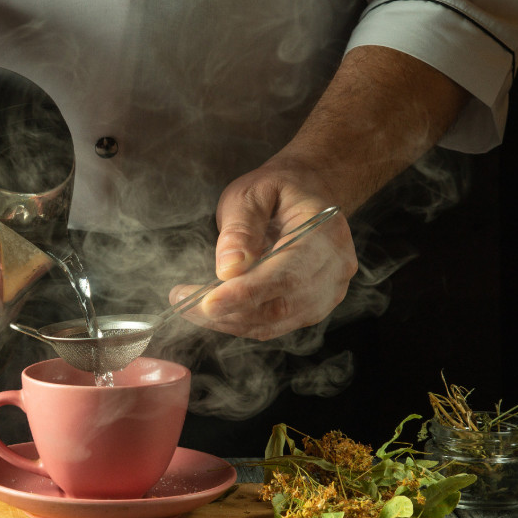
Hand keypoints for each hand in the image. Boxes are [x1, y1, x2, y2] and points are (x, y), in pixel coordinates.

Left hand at [168, 154, 357, 340]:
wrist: (308, 194)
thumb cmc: (279, 191)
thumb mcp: (252, 193)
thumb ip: (241, 228)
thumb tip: (229, 268)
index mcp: (325, 232)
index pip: (286, 274)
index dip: (245, 293)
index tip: (206, 302)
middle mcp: (334, 268)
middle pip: (279, 306)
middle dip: (227, 311)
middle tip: (184, 303)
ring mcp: (327, 293)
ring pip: (273, 323)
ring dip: (228, 321)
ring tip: (191, 306)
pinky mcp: (312, 308)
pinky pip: (273, 326)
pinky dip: (240, 323)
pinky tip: (215, 310)